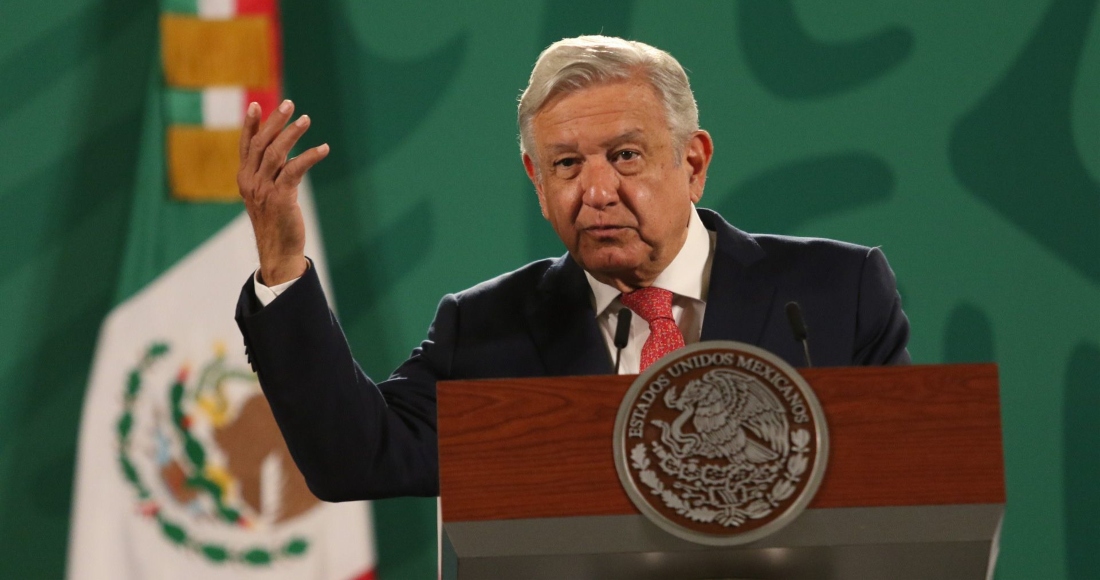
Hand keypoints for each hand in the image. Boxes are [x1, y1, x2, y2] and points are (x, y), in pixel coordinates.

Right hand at [238, 99, 329, 284]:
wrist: (277, 251)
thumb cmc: (275, 222)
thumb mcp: (265, 195)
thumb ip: (268, 174)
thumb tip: (281, 153)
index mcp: (244, 179)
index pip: (246, 146)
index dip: (250, 125)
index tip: (255, 105)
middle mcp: (250, 182)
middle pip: (261, 144)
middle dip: (274, 121)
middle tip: (289, 104)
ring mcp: (264, 190)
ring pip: (276, 153)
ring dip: (292, 134)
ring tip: (306, 119)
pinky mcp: (280, 198)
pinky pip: (294, 170)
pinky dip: (309, 156)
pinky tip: (323, 149)